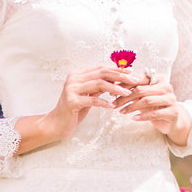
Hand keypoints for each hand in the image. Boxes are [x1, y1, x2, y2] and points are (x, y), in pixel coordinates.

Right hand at [15, 66, 134, 151]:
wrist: (57, 123)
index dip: (117, 69)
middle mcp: (73, 79)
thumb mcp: (88, 95)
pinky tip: (112, 107)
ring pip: (99, 84)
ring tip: (127, 93)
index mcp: (77, 74)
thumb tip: (118, 79)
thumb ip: (99, 86)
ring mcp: (71, 89)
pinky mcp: (71, 101)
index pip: (101, 68)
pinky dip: (104, 102)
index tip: (131, 72)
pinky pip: (92, 100)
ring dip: (115, 88)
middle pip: (101, 73)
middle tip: (134, 81)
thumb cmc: (74, 110)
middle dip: (120, 76)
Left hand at [111, 72, 190, 144]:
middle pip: (141, 90)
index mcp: (159, 79)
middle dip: (125, 97)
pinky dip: (142, 116)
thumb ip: (132, 91)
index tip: (111, 92)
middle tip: (114, 104)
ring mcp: (171, 99)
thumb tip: (114, 88)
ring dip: (132, 107)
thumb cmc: (154, 106)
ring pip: (147, 101)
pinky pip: (154, 113)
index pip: (139, 80)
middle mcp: (166, 87)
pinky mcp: (173, 112)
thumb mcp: (143, 96)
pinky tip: (133, 118)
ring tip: (121, 111)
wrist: (171, 120)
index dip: (124, 86)